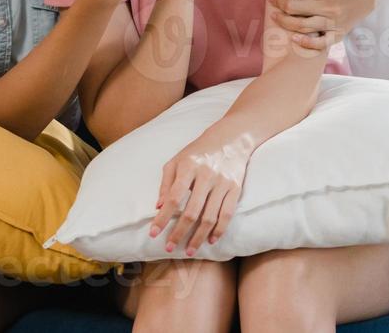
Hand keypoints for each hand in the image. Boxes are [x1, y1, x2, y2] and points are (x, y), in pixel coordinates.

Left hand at [149, 126, 251, 256]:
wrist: (231, 139)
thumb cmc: (198, 152)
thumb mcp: (177, 160)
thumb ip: (166, 183)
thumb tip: (158, 207)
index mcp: (188, 167)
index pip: (173, 198)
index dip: (162, 218)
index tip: (153, 234)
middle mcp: (206, 175)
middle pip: (191, 212)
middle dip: (179, 233)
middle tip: (170, 248)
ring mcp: (222, 183)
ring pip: (210, 217)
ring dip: (198, 237)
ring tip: (189, 250)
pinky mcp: (235, 188)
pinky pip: (227, 214)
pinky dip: (219, 230)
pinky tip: (210, 240)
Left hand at [267, 0, 375, 51]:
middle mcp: (332, 8)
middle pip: (295, 8)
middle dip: (279, 3)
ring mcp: (335, 23)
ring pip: (303, 26)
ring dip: (284, 22)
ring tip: (275, 16)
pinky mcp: (338, 34)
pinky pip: (321, 44)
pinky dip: (306, 43)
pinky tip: (293, 38)